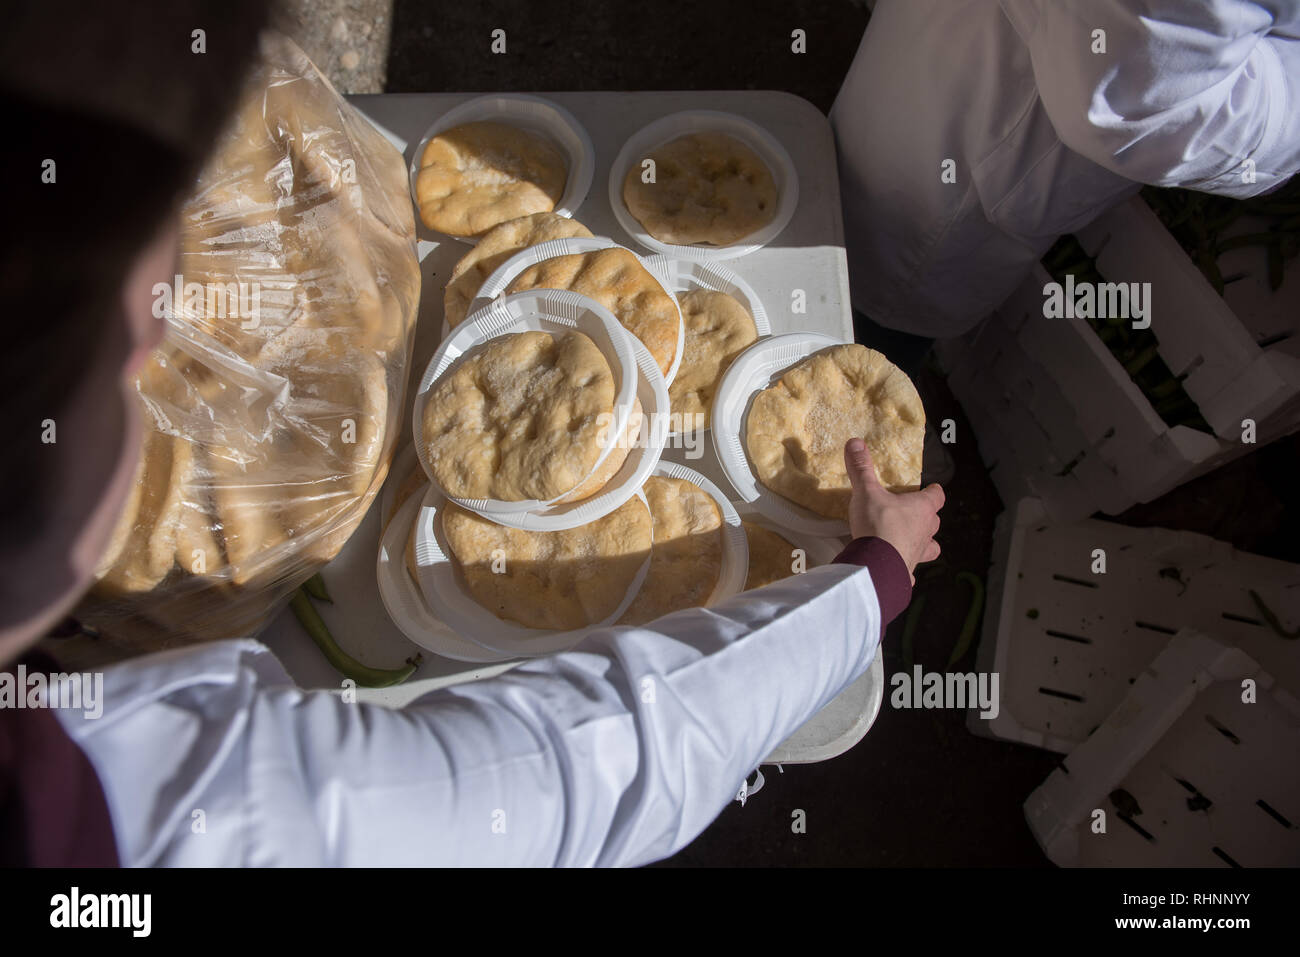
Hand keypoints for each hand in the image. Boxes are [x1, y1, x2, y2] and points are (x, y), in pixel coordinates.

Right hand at [844, 438, 942, 583]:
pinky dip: (907, 570)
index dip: (933, 491)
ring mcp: (919, 553)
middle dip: (926, 517)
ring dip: (922, 543)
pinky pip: (911, 571)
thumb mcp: (867, 492)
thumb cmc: (879, 525)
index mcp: (922, 509)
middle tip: (911, 513)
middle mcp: (926, 532)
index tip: (929, 489)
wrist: (876, 566)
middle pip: (935, 521)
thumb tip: (855, 442)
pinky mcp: (908, 572)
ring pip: (930, 547)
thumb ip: (862, 468)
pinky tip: (898, 570)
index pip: (937, 496)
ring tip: (908, 541)